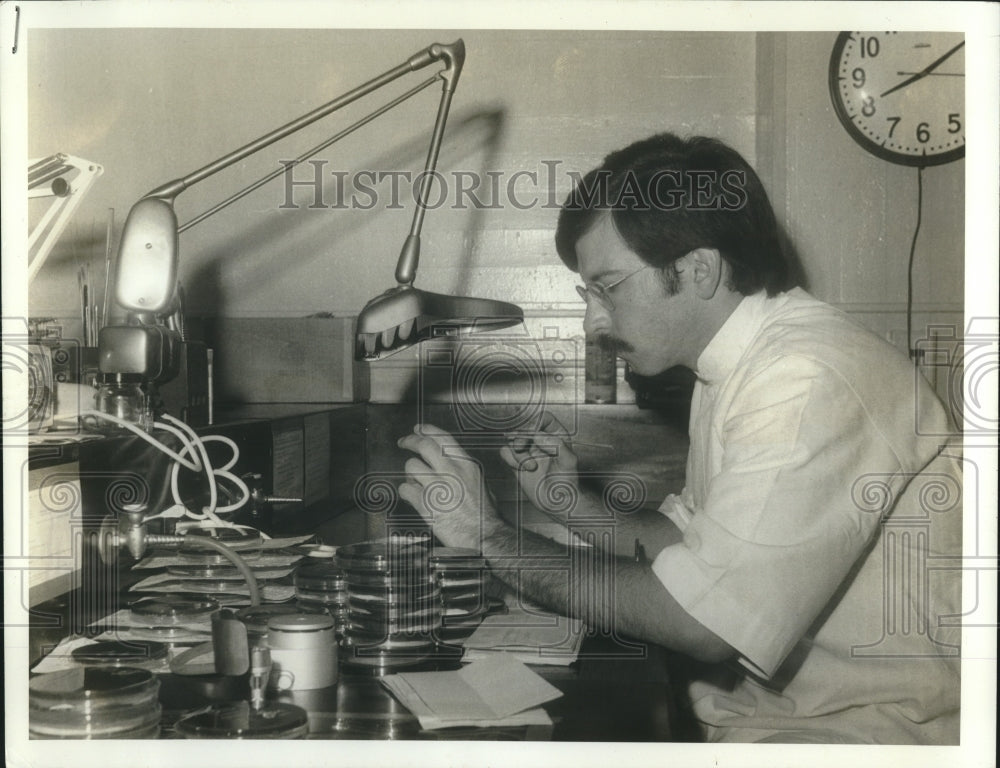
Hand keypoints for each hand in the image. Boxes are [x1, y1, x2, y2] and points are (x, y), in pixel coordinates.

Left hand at [397, 423, 504, 550]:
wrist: (483, 535)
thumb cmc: (485, 514)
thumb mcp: (480, 482)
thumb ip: (463, 469)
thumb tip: (450, 462)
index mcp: (466, 464)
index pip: (442, 437)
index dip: (427, 430)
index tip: (418, 429)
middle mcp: (451, 470)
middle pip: (423, 445)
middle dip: (410, 441)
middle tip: (403, 442)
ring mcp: (437, 486)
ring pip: (411, 466)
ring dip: (410, 473)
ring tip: (416, 481)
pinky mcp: (425, 503)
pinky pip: (405, 489)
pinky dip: (406, 492)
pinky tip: (413, 496)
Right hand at [499, 411, 578, 518]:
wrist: (557, 503)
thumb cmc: (567, 483)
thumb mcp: (569, 461)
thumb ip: (556, 444)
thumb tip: (538, 435)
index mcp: (556, 435)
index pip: (543, 419)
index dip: (535, 423)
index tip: (533, 434)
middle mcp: (541, 440)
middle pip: (524, 427)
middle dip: (522, 438)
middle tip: (524, 448)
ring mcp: (528, 450)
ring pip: (512, 440)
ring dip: (519, 454)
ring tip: (532, 467)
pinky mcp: (517, 461)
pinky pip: (505, 452)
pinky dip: (510, 460)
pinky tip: (521, 469)